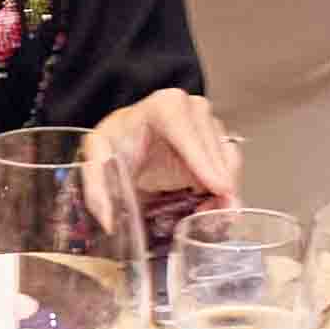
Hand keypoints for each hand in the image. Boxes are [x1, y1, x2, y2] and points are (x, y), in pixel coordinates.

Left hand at [82, 86, 239, 223]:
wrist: (132, 134)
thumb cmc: (118, 139)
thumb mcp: (98, 158)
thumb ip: (97, 187)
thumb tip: (109, 221)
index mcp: (165, 107)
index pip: (189, 134)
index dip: (204, 162)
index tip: (216, 188)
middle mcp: (193, 109)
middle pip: (215, 151)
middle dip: (218, 187)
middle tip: (210, 219)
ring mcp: (209, 124)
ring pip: (229, 160)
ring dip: (224, 192)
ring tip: (207, 215)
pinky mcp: (218, 142)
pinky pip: (231, 167)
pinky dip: (225, 189)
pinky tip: (210, 206)